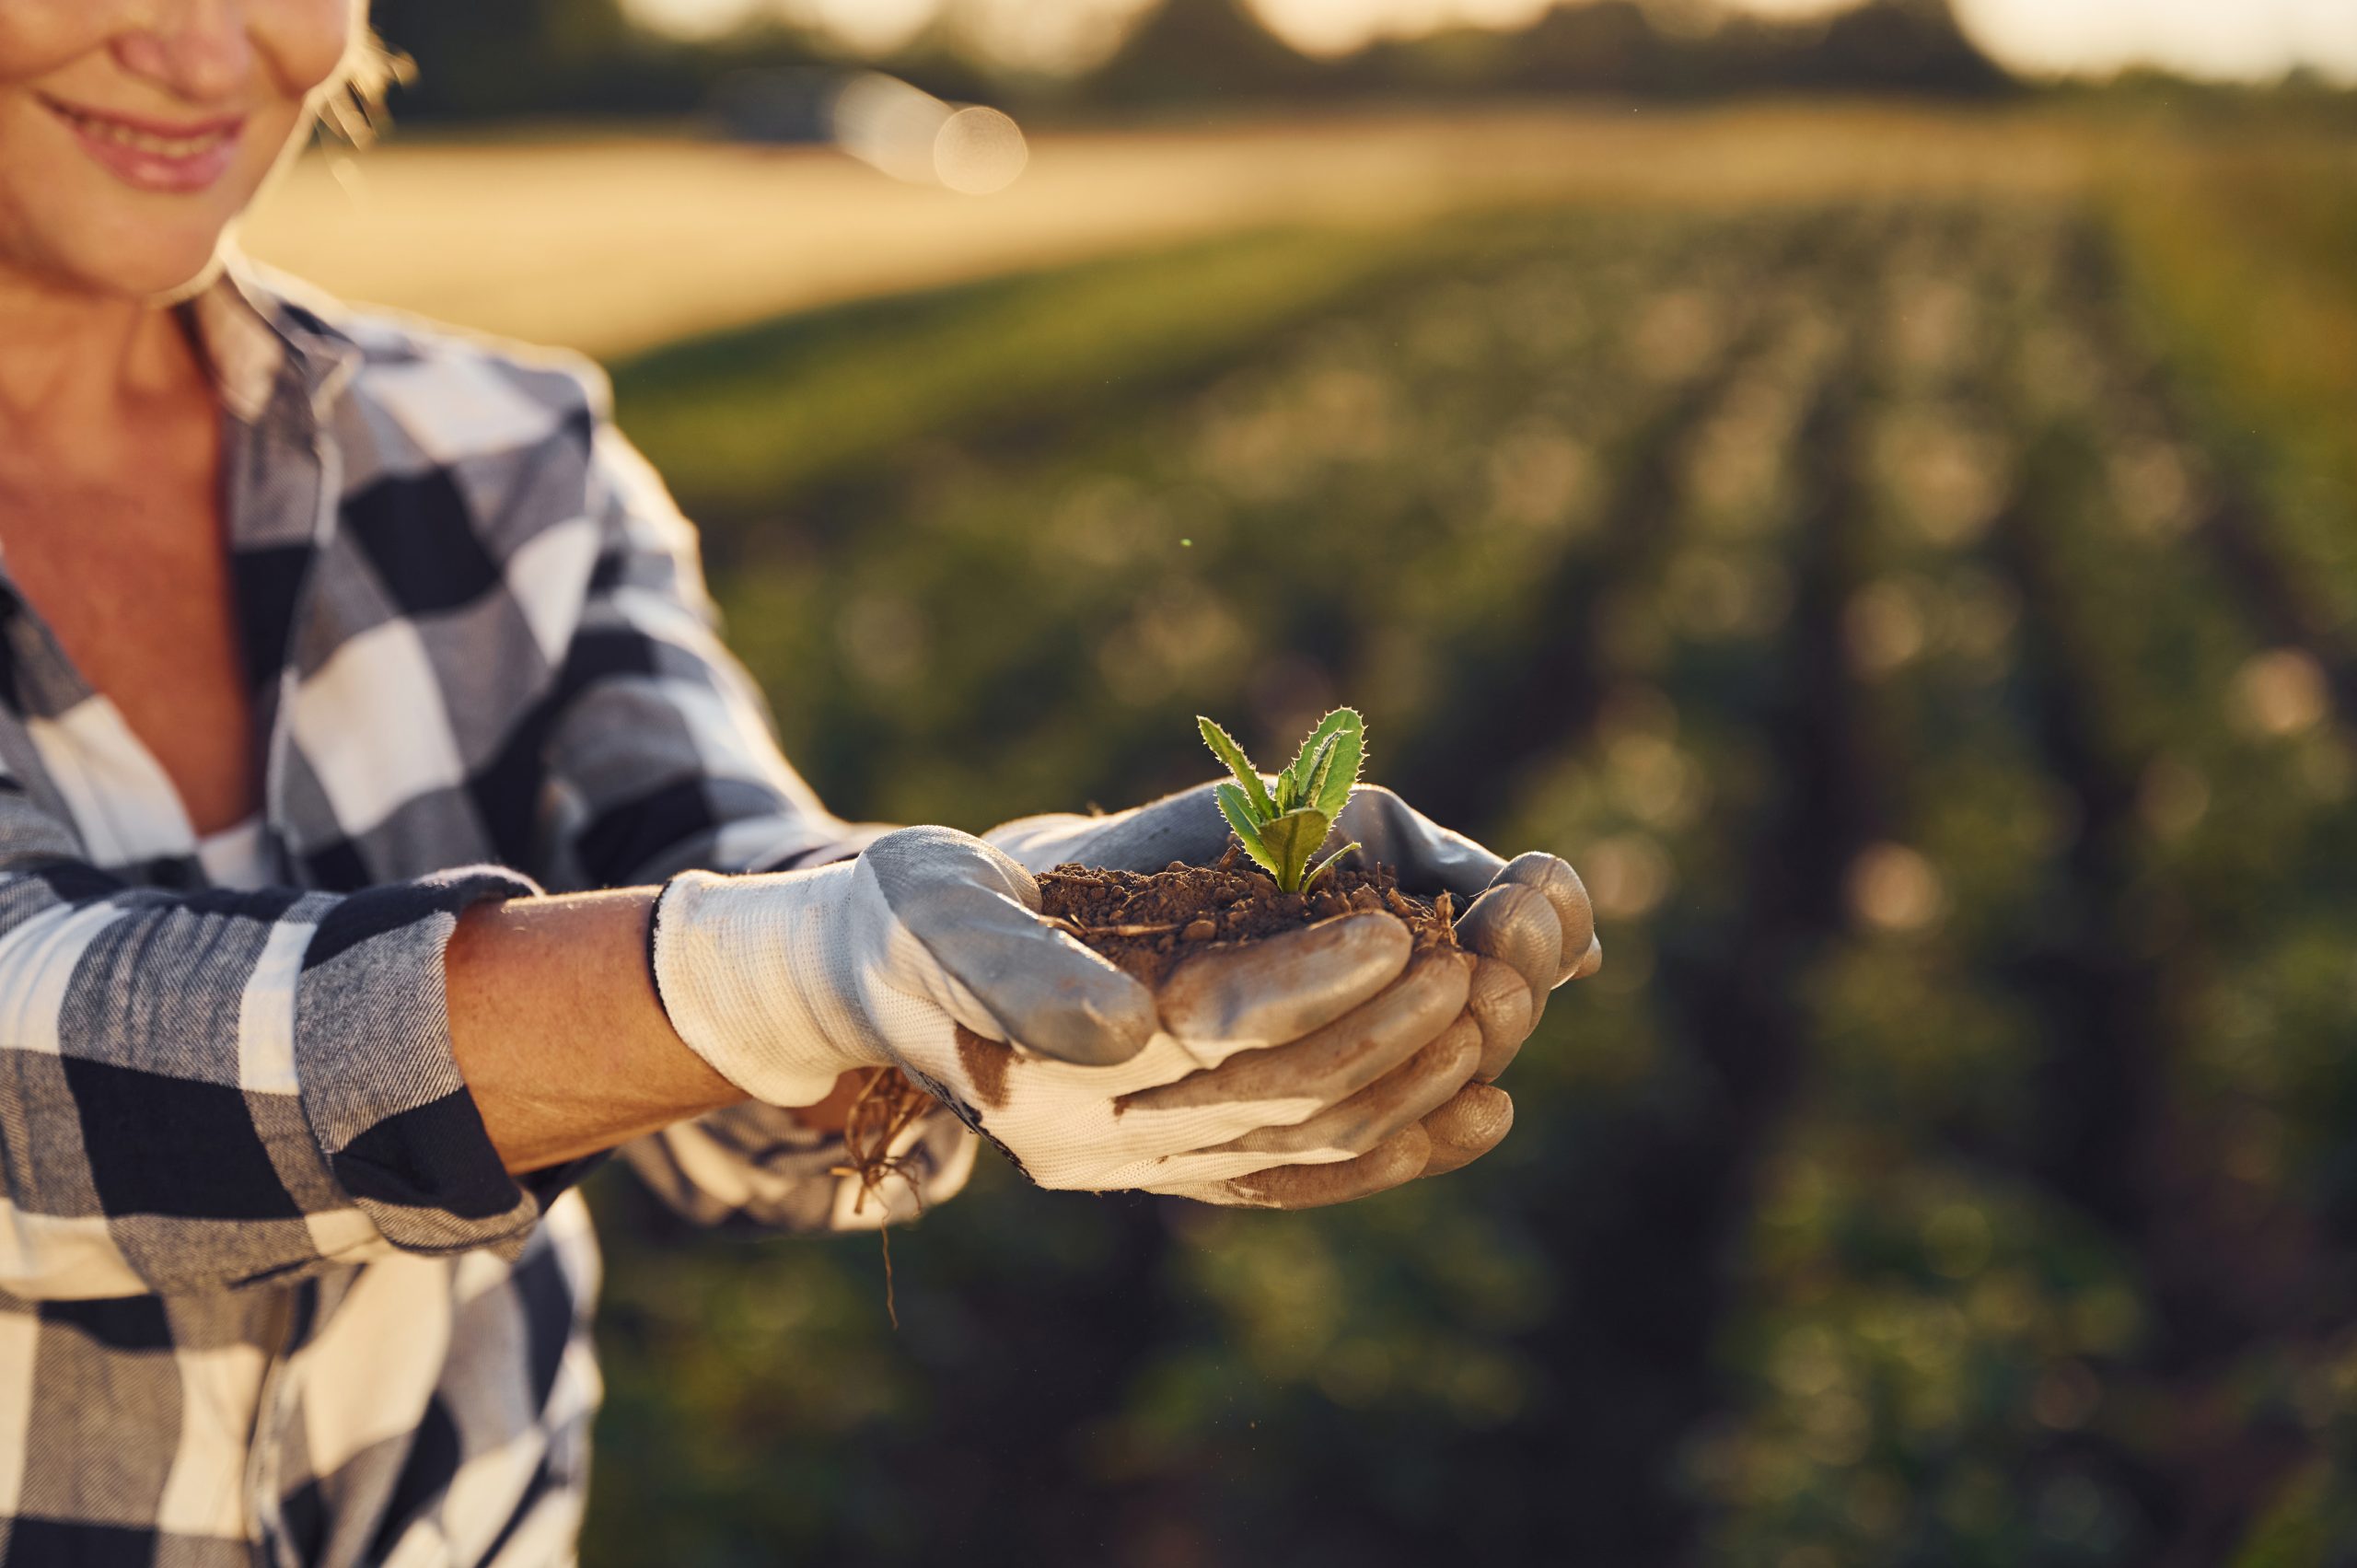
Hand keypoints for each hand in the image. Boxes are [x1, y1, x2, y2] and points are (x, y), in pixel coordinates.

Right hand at [649, 826, 1481, 1192]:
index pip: (1208, 1035)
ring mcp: (1144, 1168)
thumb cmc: (905, 920)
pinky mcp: (1178, 1165)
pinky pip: (1307, 1179)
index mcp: (1043, 1078)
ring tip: (1505, 1009)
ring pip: (1310, 1146)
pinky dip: (1400, 1152)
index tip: (1402, 928)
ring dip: (1419, 1084)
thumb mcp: (934, 904)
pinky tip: (1484, 1112)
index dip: (1310, 986)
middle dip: (1397, 1033)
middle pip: (1281, 1101)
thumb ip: (1014, 965)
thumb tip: (1126, 1031)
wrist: (877, 986)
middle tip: (1490, 961)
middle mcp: (1101, 1147)